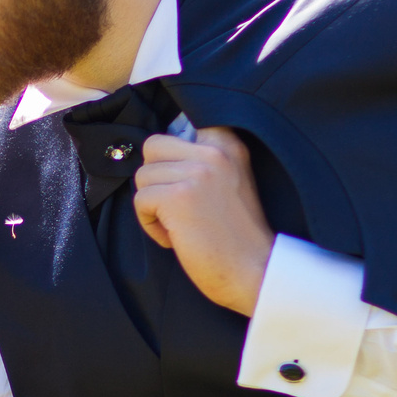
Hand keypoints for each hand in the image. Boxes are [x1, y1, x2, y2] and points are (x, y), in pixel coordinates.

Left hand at [133, 127, 273, 315]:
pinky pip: (141, 200)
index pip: (180, 124)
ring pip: (142, 176)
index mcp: (228, 144)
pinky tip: (177, 237)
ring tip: (181, 225)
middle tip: (178, 207)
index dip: (169, 154)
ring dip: (153, 205)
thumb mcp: (230, 180)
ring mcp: (197, 173)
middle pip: (153, 147)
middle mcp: (214, 152)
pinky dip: (150, 224)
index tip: (181, 181)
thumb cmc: (237, 235)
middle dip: (156, 179)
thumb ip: (201, 159)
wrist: (256, 271)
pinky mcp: (178, 197)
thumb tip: (155, 149)